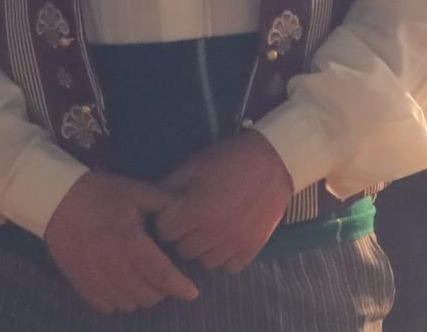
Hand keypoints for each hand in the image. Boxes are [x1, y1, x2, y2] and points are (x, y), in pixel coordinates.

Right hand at [43, 171, 198, 313]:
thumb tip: (191, 210)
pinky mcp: (81, 284)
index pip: (164, 276)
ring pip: (130, 304)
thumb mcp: (136, 190)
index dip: (182, 287)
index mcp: (131, 243)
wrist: (56, 199)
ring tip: (142, 278)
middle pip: (149, 296)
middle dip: (162, 289)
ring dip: (141, 295)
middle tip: (162, 274)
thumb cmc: (101, 193)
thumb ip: (165, 202)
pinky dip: (119, 300)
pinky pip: (108, 307)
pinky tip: (120, 284)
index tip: (193, 292)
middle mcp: (114, 266)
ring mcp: (96, 278)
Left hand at [155, 131, 292, 270]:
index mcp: (196, 210)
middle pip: (183, 249)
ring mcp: (234, 243)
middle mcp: (213, 232)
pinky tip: (226, 239)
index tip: (173, 212)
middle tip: (192, 220)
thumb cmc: (230, 159)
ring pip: (205, 262)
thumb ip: (170, 184)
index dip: (166, 220)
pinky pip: (229, 267)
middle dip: (183, 235)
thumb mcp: (195, 164)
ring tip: (209, 230)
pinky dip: (225, 256)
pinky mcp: (252, 249)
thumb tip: (153, 201)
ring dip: (203, 248)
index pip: (165, 231)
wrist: (273, 161)